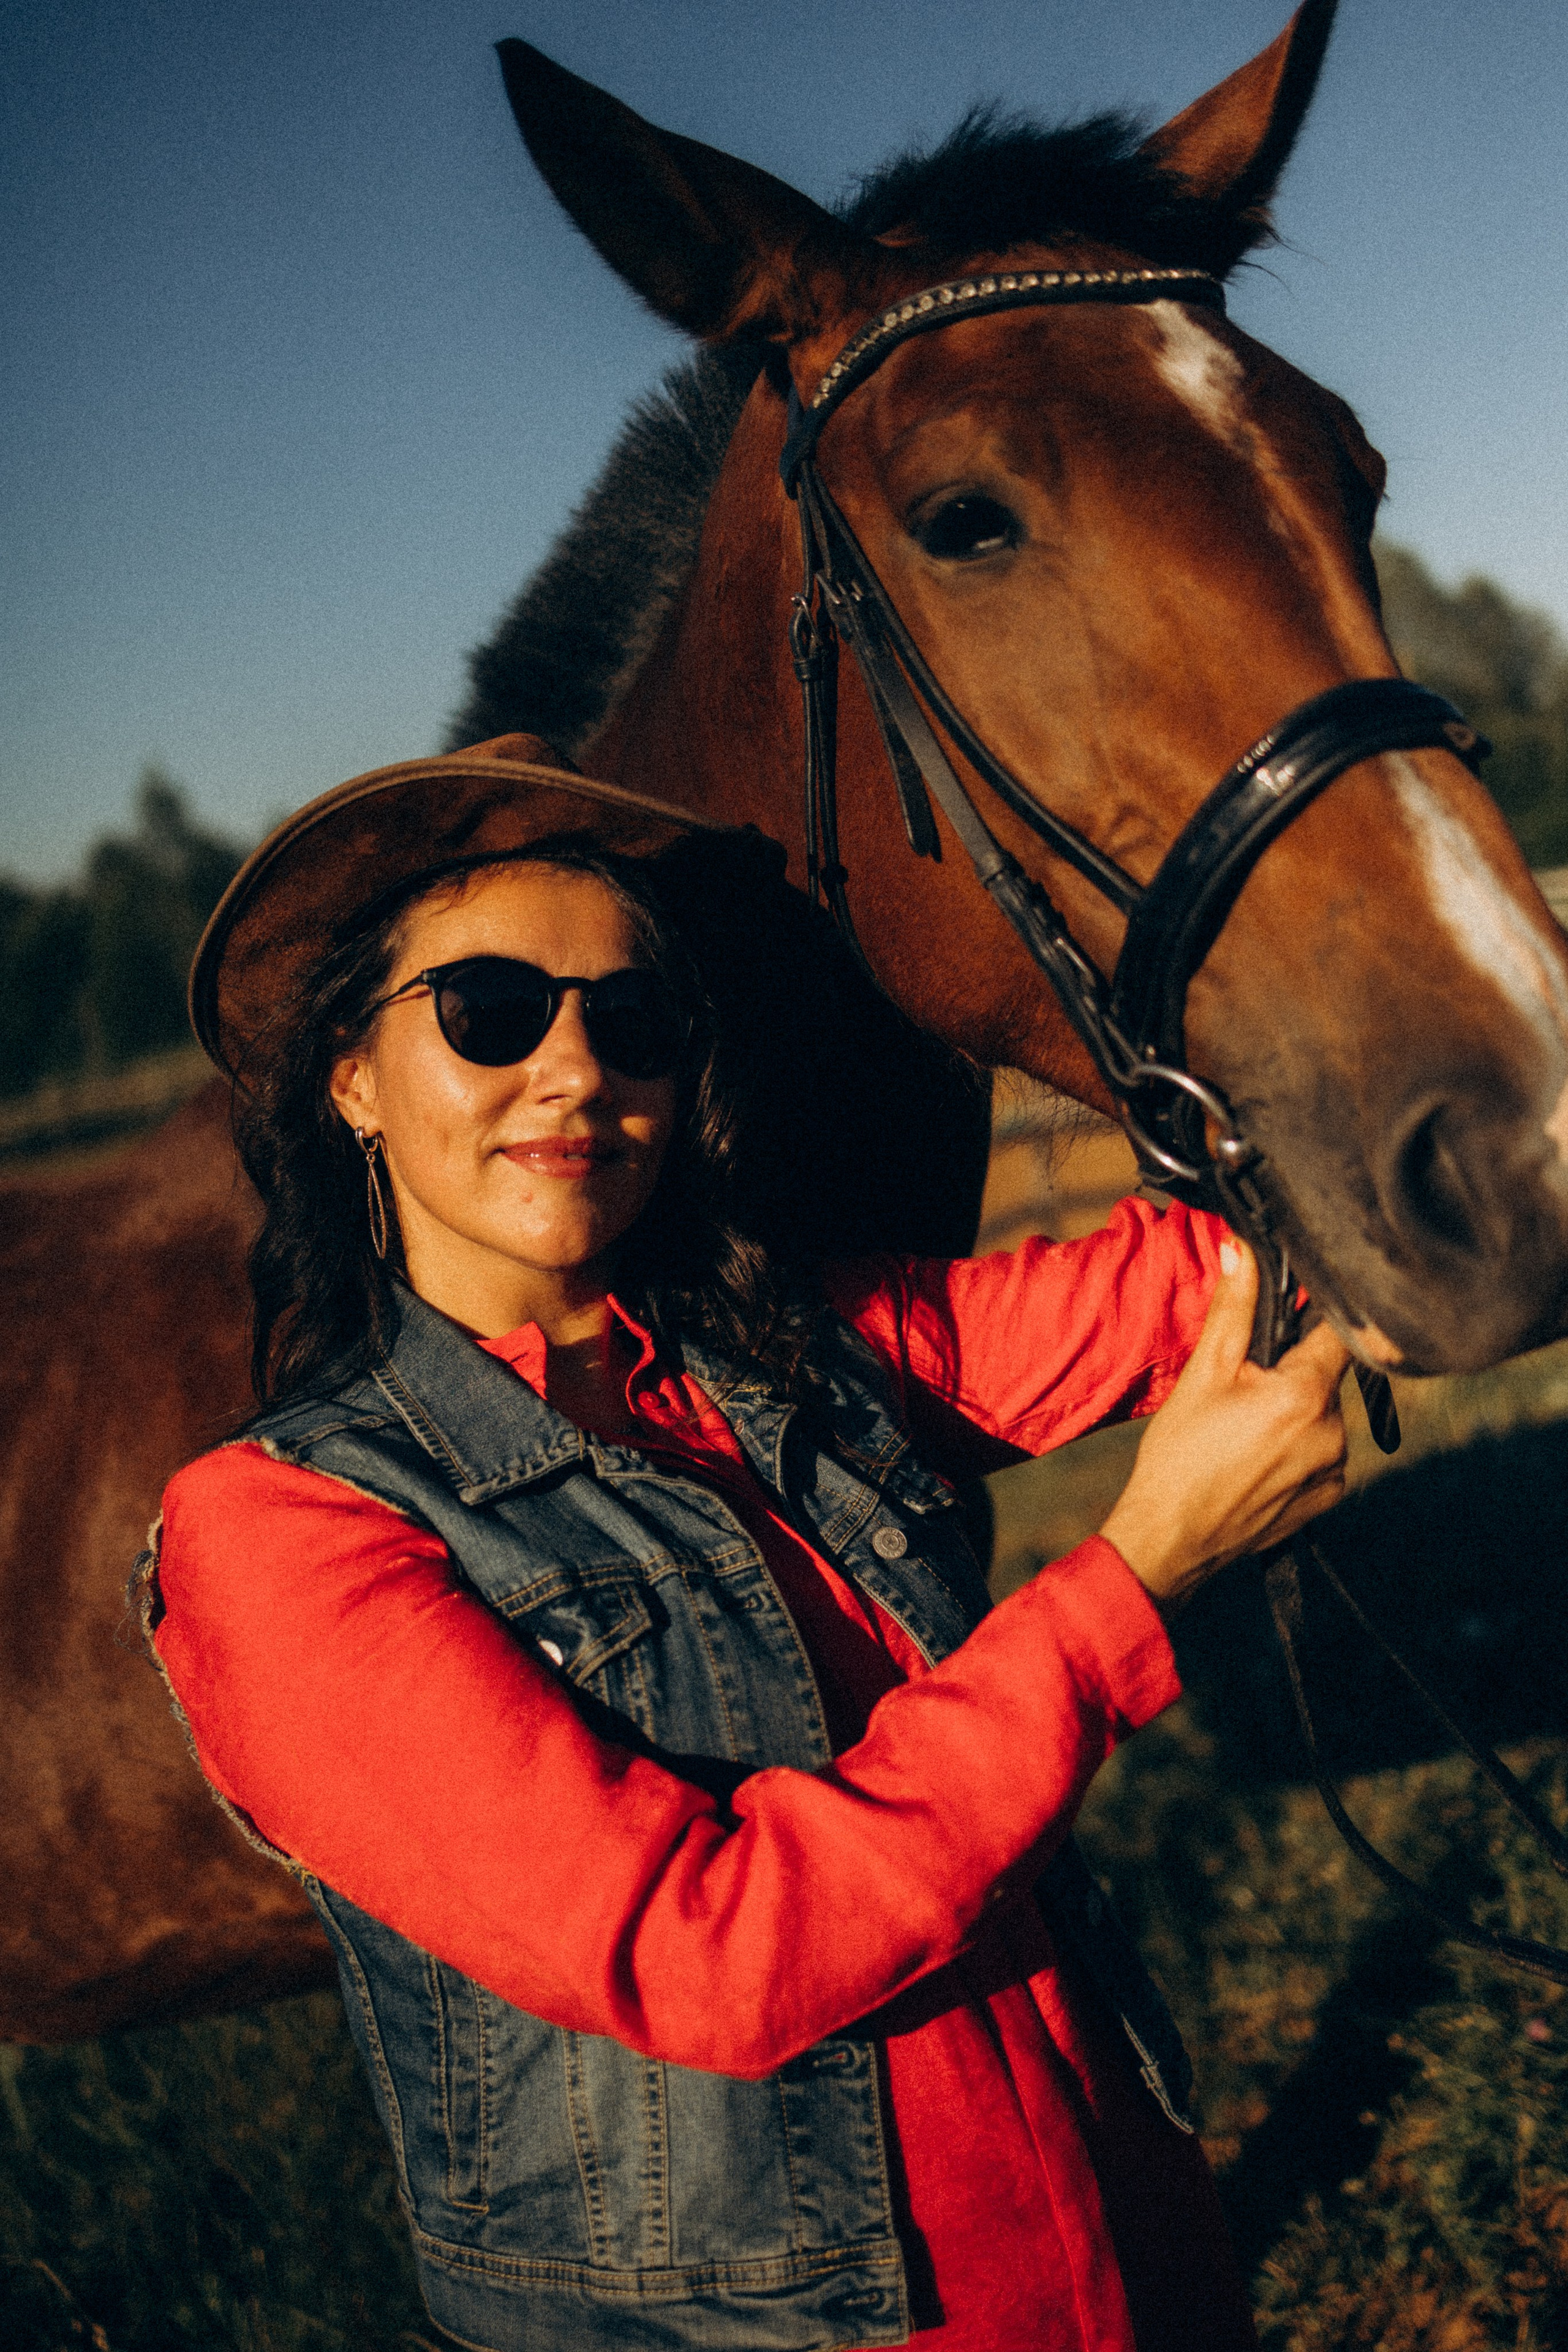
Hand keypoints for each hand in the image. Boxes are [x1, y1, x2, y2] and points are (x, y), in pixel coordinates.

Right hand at [1100, 1239, 1349, 1611]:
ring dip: (1296, 1412)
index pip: (1337, 1332)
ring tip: (1245, 1430)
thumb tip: (1243, 1249)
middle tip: (1245, 1388)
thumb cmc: (1180, 1455)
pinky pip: (1324, 1454)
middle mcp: (1334, 1433)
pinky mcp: (1329, 1498)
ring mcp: (1336, 1470)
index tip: (1292, 1316)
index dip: (1316, 1316)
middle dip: (1292, 1372)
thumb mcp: (1203, 1373)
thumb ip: (1233, 1308)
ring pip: (1324, 1415)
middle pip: (1326, 1376)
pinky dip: (1298, 1449)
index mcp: (1304, 1394)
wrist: (1171, 1539)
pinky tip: (1257, 1458)